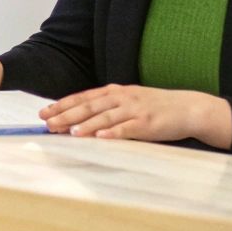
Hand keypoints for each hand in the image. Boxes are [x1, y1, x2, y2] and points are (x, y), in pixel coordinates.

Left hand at [40, 84, 231, 146]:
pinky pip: (128, 129)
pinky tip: (101, 138)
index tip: (44, 112)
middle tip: (48, 124)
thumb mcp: (128, 101)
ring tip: (69, 132)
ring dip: (86, 125)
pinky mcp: (148, 124)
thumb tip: (80, 116)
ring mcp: (135, 110)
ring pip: (105, 117)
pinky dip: (114, 133)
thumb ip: (107, 106)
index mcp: (115, 92)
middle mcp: (122, 98)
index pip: (83, 98)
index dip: (63, 104)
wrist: (188, 107)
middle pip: (89, 107)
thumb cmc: (154, 106)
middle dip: (67, 115)